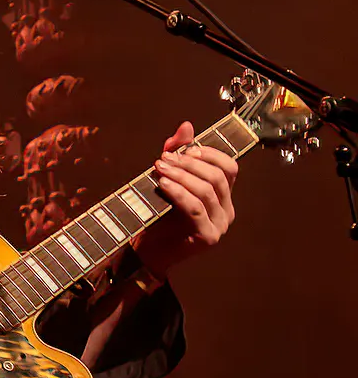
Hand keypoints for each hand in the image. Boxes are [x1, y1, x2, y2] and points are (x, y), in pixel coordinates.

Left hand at [138, 120, 237, 276]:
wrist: (147, 251)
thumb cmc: (158, 215)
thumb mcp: (168, 179)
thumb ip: (178, 153)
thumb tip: (187, 125)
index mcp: (223, 196)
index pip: (230, 167)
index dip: (210, 154)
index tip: (187, 149)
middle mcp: (227, 211)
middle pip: (218, 177)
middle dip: (190, 163)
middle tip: (164, 159)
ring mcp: (220, 225)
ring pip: (207, 190)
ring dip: (182, 175)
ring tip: (160, 168)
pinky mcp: (207, 237)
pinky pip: (196, 208)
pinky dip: (179, 193)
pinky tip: (163, 185)